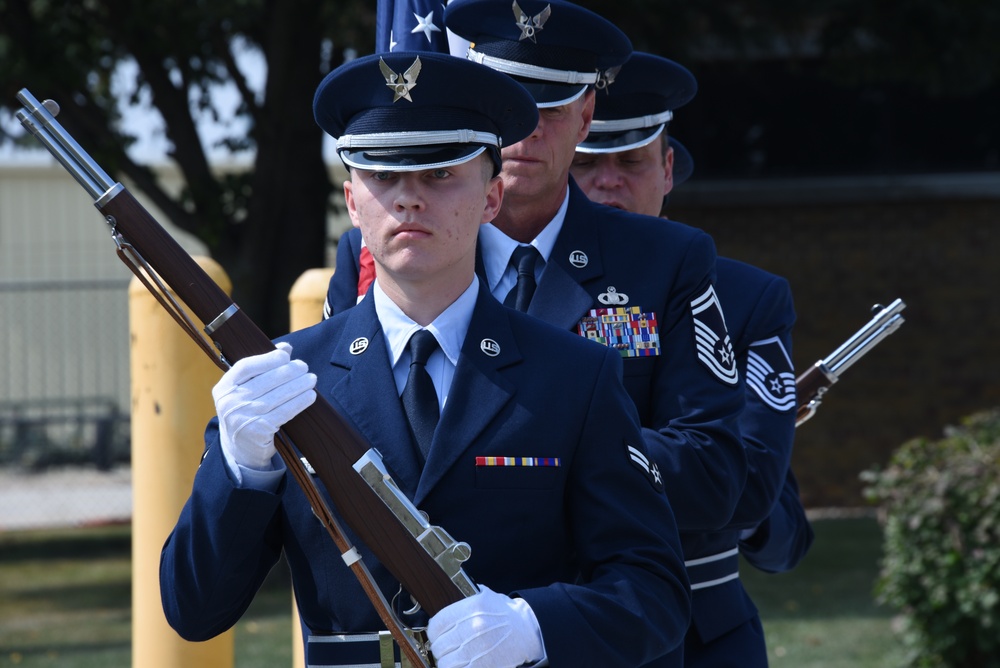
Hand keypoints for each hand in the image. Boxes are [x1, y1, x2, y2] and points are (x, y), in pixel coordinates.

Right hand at [213, 342, 316, 470]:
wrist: (239, 449)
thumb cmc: (246, 412)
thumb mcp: (245, 390)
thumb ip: (262, 368)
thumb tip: (286, 348)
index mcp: (224, 388)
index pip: (245, 367)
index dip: (267, 359)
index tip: (285, 354)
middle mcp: (230, 402)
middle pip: (265, 381)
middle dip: (289, 371)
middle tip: (304, 366)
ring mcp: (243, 418)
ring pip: (277, 396)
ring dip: (298, 385)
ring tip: (311, 379)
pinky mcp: (258, 431)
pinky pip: (284, 412)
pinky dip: (299, 402)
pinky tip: (310, 395)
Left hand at [428, 586, 543, 667]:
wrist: (529, 632)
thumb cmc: (508, 616)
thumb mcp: (486, 598)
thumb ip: (464, 602)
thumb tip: (443, 609)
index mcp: (471, 608)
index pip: (436, 624)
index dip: (434, 632)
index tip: (437, 636)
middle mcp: (472, 628)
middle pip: (439, 646)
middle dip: (441, 649)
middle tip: (447, 649)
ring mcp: (477, 649)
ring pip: (445, 663)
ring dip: (447, 662)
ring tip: (455, 659)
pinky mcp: (482, 666)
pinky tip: (462, 664)